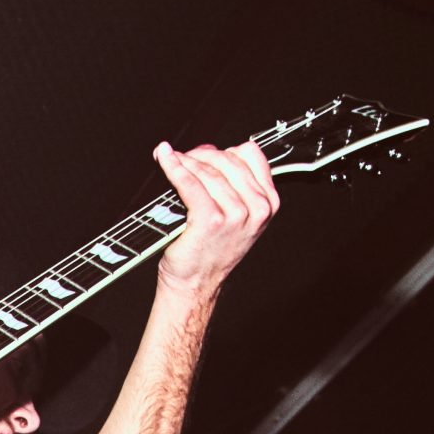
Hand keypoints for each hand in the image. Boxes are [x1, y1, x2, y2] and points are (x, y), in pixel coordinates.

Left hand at [152, 139, 279, 296]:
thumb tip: (208, 151)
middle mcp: (256, 208)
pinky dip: (174, 168)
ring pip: (207, 171)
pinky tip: (165, 160)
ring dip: (185, 161)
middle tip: (182, 158)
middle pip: (227, 159)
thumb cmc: (210, 251)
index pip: (250, 155)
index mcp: (268, 203)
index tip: (204, 154)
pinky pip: (190, 183)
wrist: (196, 284)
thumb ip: (230, 183)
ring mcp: (235, 215)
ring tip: (170, 161)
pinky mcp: (210, 220)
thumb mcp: (236, 215)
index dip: (224, 149)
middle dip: (200, 155)